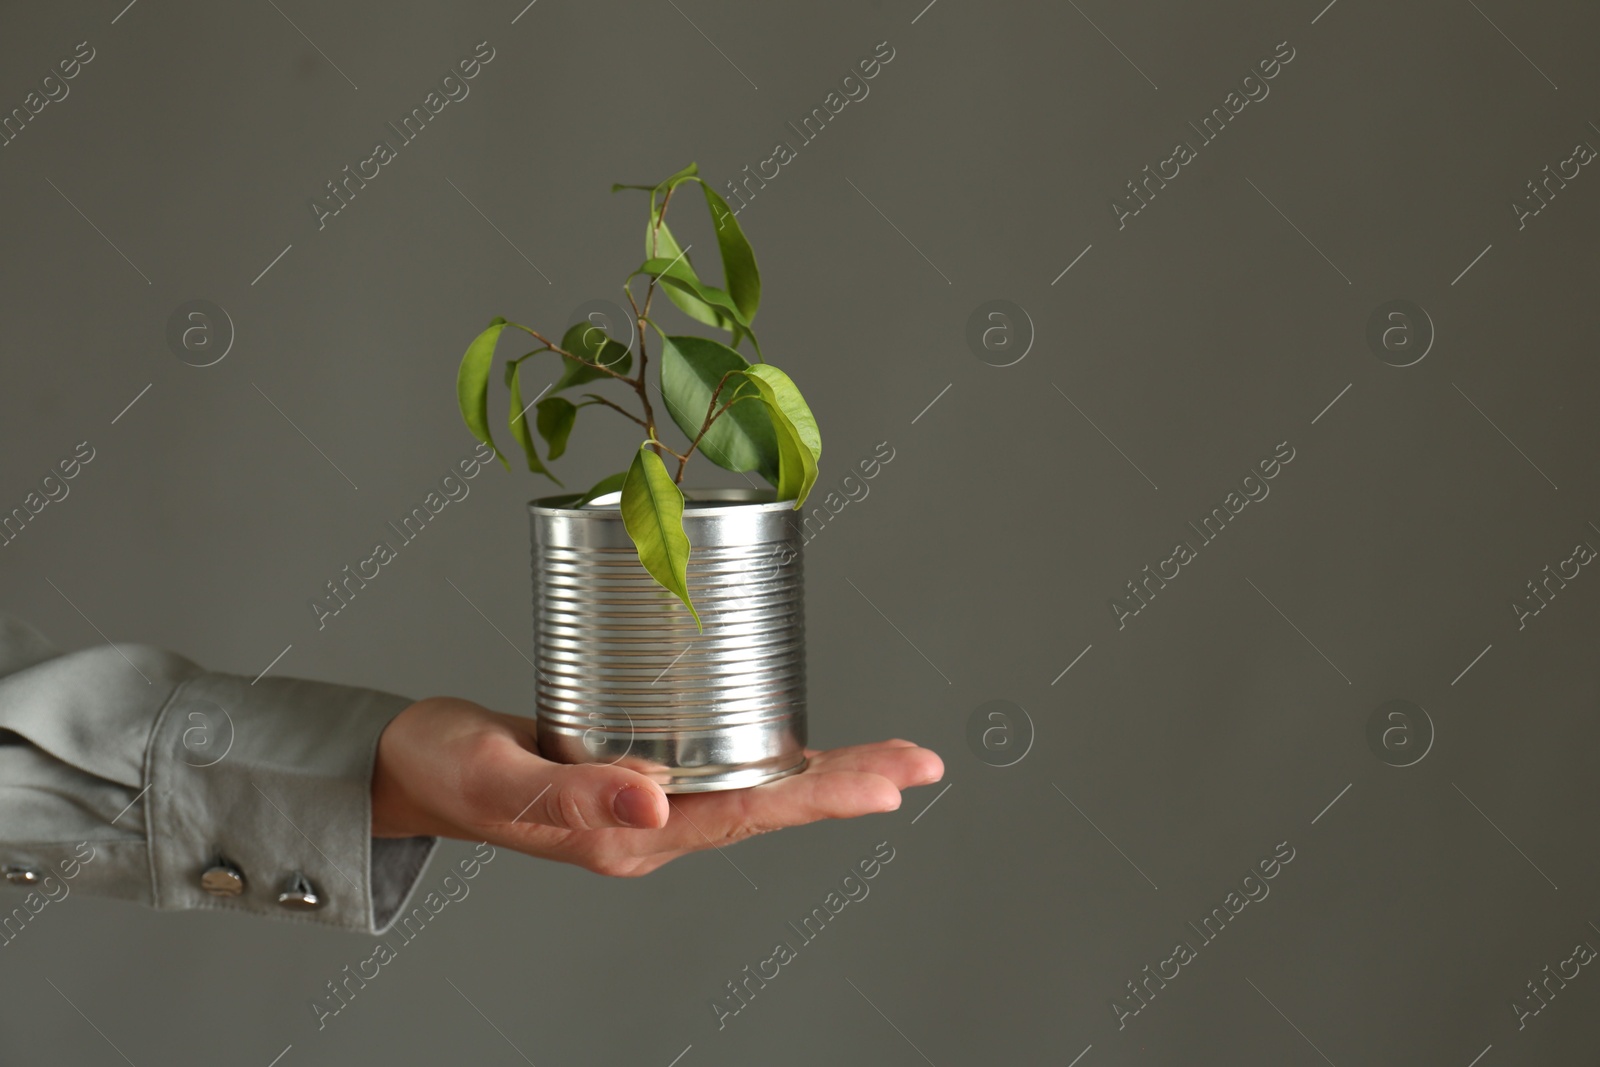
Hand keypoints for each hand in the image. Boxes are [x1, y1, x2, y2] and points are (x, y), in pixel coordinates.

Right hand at [371, 697, 943, 876]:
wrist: (407, 765)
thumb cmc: (444, 770)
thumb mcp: (500, 777)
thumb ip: (572, 795)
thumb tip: (653, 802)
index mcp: (629, 837)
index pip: (747, 813)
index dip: (823, 793)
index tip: (894, 779)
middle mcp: (649, 825)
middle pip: (766, 801)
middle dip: (846, 782)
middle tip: (923, 761)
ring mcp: (643, 801)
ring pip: (749, 783)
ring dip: (817, 769)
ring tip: (886, 754)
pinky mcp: (632, 768)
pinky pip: (714, 762)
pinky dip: (764, 747)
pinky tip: (790, 733)